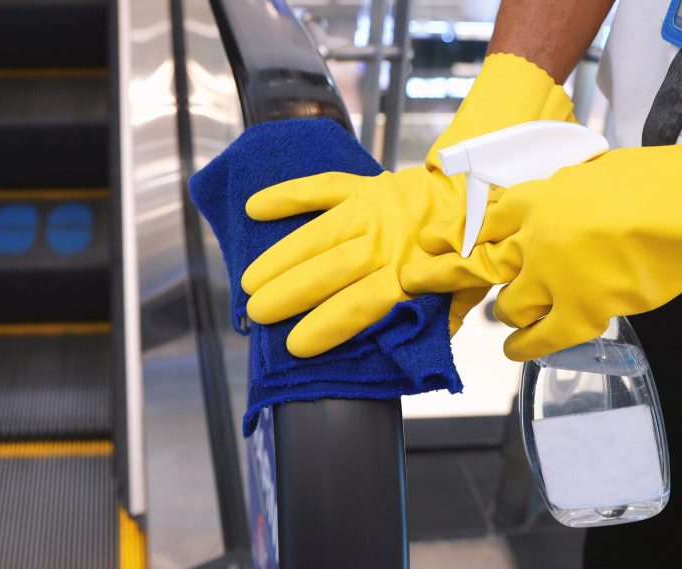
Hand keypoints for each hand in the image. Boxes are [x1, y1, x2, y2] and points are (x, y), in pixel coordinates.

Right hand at [242, 168, 488, 356]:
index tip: (295, 345)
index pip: (362, 303)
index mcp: (411, 274)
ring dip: (280, 258)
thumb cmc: (466, 253)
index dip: (327, 324)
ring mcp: (373, 210)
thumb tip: (401, 351)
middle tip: (258, 313)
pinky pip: (323, 187)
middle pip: (332, 269)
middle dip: (290, 293)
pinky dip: (288, 195)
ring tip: (249, 282)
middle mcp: (387, 241)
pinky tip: (255, 208)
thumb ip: (431, 322)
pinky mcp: (364, 186)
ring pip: (319, 235)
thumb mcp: (459, 295)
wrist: (484, 191)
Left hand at [401, 146, 681, 360]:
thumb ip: (565, 192)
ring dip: (506, 313)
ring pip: (505, 306)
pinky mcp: (579, 311)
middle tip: (415, 280)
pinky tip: (515, 350)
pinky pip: (538, 339)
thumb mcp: (594, 173)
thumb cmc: (654, 182)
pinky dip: (523, 348)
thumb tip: (559, 196)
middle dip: (438, 275)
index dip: (454, 233)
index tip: (434, 241)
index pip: (482, 219)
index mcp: (538, 200)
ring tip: (509, 316)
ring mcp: (552, 278)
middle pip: (471, 263)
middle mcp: (532, 240)